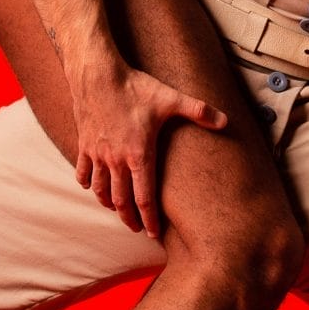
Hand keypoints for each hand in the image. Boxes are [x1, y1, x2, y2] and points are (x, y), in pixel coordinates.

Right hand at [71, 61, 227, 237]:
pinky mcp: (84, 144)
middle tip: (136, 229)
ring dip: (109, 203)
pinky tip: (91, 185)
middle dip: (129, 219)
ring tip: (117, 210)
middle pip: (121, 201)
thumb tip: (225, 121)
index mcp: (139, 155)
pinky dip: (87, 183)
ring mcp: (98, 154)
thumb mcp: (170, 99)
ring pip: (100, 190)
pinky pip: (83, 172)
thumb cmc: (135, 87)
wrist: (97, 74)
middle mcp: (116, 160)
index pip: (144, 198)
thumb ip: (198, 111)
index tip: (154, 234)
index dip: (150, 220)